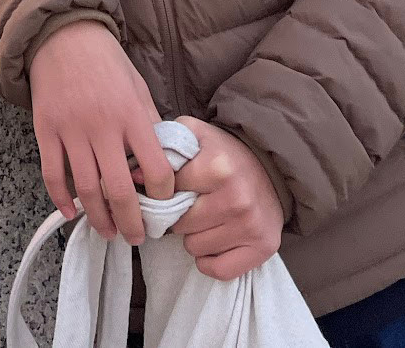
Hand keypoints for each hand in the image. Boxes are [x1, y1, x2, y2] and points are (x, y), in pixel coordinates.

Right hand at [27, 20, 174, 245]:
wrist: (64, 36)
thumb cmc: (108, 63)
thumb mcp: (139, 87)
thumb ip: (149, 124)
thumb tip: (159, 163)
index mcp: (132, 114)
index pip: (155, 168)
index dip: (163, 194)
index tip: (163, 204)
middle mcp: (102, 126)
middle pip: (118, 189)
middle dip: (130, 221)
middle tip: (136, 238)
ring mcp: (71, 129)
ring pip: (85, 188)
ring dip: (98, 218)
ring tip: (108, 232)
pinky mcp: (46, 130)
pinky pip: (52, 173)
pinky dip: (60, 198)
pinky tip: (72, 213)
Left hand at [166, 117, 283, 279]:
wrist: (271, 168)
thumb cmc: (224, 153)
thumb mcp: (195, 134)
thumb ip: (162, 144)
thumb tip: (133, 173)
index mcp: (217, 168)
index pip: (167, 192)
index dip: (164, 190)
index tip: (171, 186)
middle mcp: (236, 199)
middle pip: (178, 225)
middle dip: (178, 216)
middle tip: (190, 204)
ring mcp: (250, 226)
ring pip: (194, 247)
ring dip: (194, 237)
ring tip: (206, 219)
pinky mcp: (262, 248)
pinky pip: (217, 269)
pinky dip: (210, 259)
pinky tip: (215, 240)